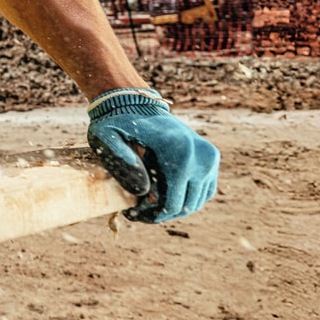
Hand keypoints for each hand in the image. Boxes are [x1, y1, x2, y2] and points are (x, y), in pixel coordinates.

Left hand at [87, 91, 218, 222]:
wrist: (137, 102)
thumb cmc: (118, 122)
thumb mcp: (107, 137)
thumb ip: (120, 160)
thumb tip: (143, 191)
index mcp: (180, 153)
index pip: (172, 204)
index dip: (151, 216)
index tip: (131, 214)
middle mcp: (201, 156)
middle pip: (186, 206)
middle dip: (160, 214)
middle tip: (137, 213)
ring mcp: (210, 156)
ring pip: (196, 201)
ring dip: (174, 208)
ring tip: (148, 205)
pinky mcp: (212, 156)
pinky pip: (205, 190)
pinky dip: (188, 198)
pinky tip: (165, 196)